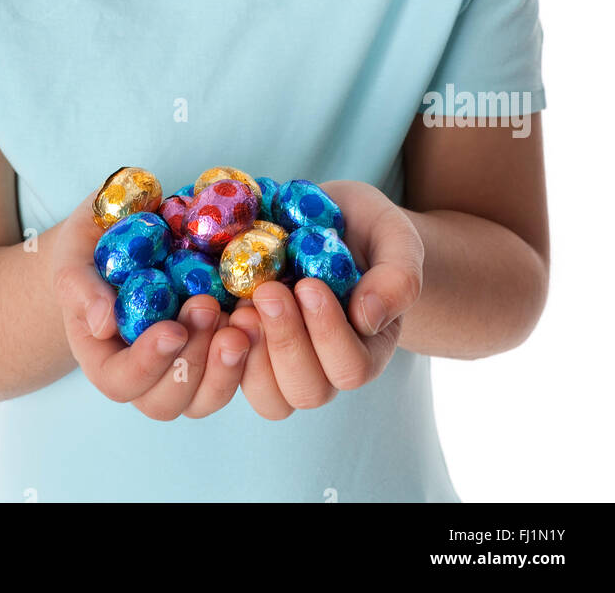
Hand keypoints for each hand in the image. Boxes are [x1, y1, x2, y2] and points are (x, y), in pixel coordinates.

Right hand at [52, 192, 249, 419]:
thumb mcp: (74, 255)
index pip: (121, 382)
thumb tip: (102, 322)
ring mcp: (182, 367)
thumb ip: (80, 287)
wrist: (121, 235)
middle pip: (166, 402)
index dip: (148, 363)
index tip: (172, 328)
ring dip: (227, 366)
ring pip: (205, 397)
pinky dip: (253, 349)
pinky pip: (237, 373)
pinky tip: (258, 314)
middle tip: (209, 308)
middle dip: (192, 362)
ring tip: (242, 318)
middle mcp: (144, 374)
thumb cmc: (89, 247)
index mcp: (104, 357)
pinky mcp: (214, 351)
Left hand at [228, 180, 423, 417]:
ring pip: (268, 397)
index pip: (352, 368)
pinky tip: (217, 306)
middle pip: (307, 390)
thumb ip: (398, 275)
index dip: (328, 334)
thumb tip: (369, 317)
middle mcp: (326, 367)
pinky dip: (220, 346)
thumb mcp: (394, 237)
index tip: (309, 284)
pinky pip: (231, 374)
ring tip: (242, 305)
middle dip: (285, 342)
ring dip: (252, 354)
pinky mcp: (249, 348)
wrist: (329, 218)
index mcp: (368, 347)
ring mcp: (283, 363)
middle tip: (267, 291)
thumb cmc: (368, 229)